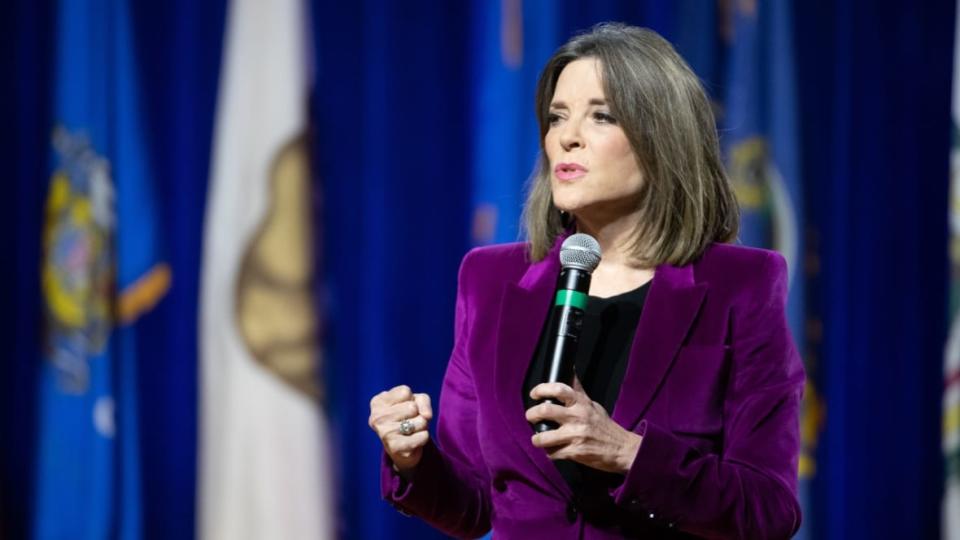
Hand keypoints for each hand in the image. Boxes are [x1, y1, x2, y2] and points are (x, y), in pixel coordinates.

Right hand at [369, 385, 432, 476]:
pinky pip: (423, 436)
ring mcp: (385, 433)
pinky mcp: (395, 448)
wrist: (402, 447)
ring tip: (411, 430)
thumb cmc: (408, 417)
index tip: (404, 407)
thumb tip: (426, 415)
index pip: (405, 392)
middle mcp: (377, 417)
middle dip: (418, 413)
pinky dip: (424, 437)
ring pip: (420, 421)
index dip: (411, 399)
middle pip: (412, 407)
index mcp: (378, 402)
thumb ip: (423, 400)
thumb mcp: (415, 400)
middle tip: (409, 421)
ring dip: (422, 426)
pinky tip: (414, 439)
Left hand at [525, 377, 641, 473]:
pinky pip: (553, 453)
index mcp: (581, 403)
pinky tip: (553, 449)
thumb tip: (570, 369)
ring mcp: (575, 435)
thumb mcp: (592, 404)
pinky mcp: (575, 453)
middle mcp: (577, 417)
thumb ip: (578, 390)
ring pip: (543, 436)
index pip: (558, 389)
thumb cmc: (605, 426)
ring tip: (538, 438)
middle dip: (532, 414)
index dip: (541, 389)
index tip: (534, 394)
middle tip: (531, 417)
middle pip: (545, 410)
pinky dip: (550, 452)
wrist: (622, 449)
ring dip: (537, 438)